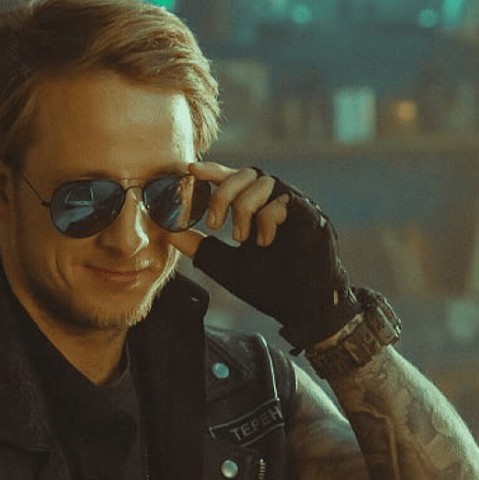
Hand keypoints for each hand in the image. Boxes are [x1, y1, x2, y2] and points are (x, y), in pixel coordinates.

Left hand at [168, 163, 360, 349]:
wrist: (301, 308)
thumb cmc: (270, 287)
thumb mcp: (226, 266)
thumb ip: (200, 248)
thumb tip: (168, 233)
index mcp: (255, 210)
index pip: (231, 180)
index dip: (211, 172)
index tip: (189, 171)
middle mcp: (274, 202)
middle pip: (244, 174)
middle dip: (222, 194)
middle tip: (214, 224)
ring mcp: (294, 206)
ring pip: (262, 182)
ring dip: (243, 208)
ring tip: (242, 239)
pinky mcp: (310, 215)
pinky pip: (282, 201)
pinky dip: (265, 219)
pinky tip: (263, 242)